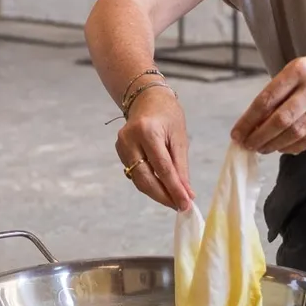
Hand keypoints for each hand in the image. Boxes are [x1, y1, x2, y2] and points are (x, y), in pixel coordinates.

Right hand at [116, 86, 193, 209]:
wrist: (147, 98)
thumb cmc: (168, 115)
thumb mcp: (180, 138)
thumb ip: (181, 167)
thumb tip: (187, 194)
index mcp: (147, 131)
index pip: (163, 168)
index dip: (174, 189)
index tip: (186, 204)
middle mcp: (130, 139)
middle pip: (145, 178)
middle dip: (163, 196)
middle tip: (179, 207)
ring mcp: (121, 146)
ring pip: (138, 179)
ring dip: (156, 193)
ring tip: (174, 201)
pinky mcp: (119, 151)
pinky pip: (135, 174)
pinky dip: (149, 183)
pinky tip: (162, 189)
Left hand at [232, 51, 305, 154]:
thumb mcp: (295, 72)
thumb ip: (276, 95)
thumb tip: (253, 125)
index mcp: (298, 69)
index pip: (267, 99)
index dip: (249, 120)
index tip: (237, 134)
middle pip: (281, 119)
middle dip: (260, 136)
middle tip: (248, 146)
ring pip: (297, 132)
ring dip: (276, 144)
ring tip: (263, 148)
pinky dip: (295, 147)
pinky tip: (284, 149)